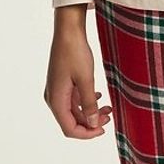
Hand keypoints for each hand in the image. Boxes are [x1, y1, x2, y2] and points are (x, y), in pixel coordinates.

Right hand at [44, 22, 112, 138]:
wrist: (68, 30)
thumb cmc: (74, 52)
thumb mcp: (86, 79)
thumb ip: (89, 104)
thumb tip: (93, 123)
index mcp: (56, 100)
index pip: (69, 129)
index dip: (87, 133)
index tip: (104, 129)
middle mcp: (54, 97)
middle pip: (71, 121)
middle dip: (91, 122)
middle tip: (110, 117)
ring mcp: (57, 89)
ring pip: (74, 110)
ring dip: (90, 111)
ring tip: (109, 108)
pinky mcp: (62, 82)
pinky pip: (74, 99)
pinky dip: (86, 101)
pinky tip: (98, 96)